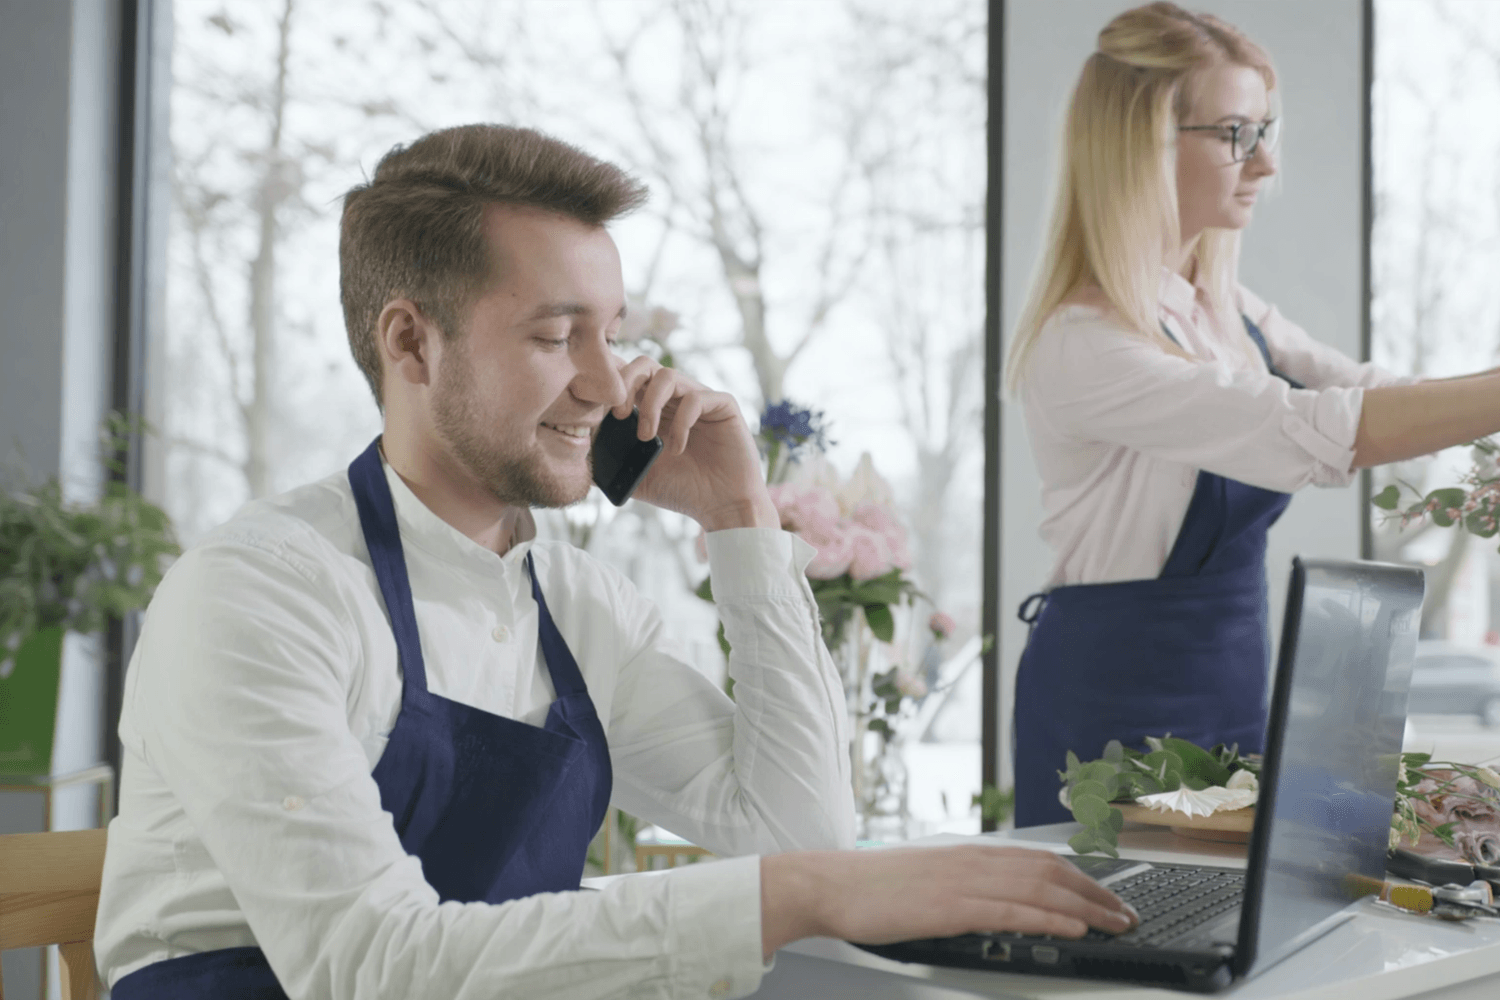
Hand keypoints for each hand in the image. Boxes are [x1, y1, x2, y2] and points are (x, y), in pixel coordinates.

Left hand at [611, 357, 777, 530]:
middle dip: (625, 383)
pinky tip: (677, 449)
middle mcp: (675, 399)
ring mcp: (700, 399)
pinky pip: (696, 398)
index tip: (598, 414)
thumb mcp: (637, 476)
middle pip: (645, 365)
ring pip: (668, 376)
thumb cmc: (683, 491)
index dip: (610, 387)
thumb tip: (578, 451)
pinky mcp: (723, 406)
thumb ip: (610, 462)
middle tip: (618, 415)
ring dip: (650, 405)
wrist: (722, 508)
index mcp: (653, 409)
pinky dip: (680, 423)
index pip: (628, 379)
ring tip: (646, 437)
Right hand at [760, 847, 1137, 960]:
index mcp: (970, 854)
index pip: (1041, 860)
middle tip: (1127, 915)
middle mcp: (975, 860)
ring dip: (1087, 907)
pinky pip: (1012, 911)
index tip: (1109, 896)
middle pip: (1052, 871)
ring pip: (1041, 888)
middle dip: (1098, 893)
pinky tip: (1074, 927)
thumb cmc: (874, 888)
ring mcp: (965, 882)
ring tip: (1116, 924)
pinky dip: (1050, 918)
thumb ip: (966, 888)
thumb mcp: (930, 881)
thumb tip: (998, 904)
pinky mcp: (952, 906)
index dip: (1083, 878)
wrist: (832, 886)